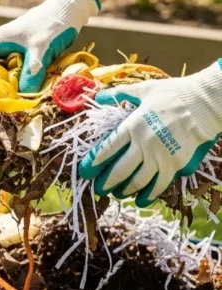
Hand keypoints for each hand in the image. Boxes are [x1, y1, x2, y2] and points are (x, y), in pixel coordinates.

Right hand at [0, 0, 100, 92]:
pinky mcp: (23, 50)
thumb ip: (31, 72)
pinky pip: (11, 68)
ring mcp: (12, 46)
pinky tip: (17, 91)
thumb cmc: (51, 25)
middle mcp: (1, 44)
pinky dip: (11, 80)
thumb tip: (23, 97)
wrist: (68, 10)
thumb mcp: (41, 50)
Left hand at [79, 60, 221, 206]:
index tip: (84, 171)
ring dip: (124, 190)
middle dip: (106, 182)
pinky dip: (148, 195)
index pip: (107, 148)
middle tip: (98, 189)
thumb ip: (120, 94)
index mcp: (133, 125)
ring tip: (117, 193)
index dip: (93, 161)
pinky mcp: (175, 165)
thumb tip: (98, 96)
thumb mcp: (144, 90)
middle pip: (119, 170)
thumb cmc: (174, 94)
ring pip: (137, 181)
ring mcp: (160, 156)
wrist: (204, 104)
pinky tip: (140, 200)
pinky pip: (159, 185)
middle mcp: (144, 144)